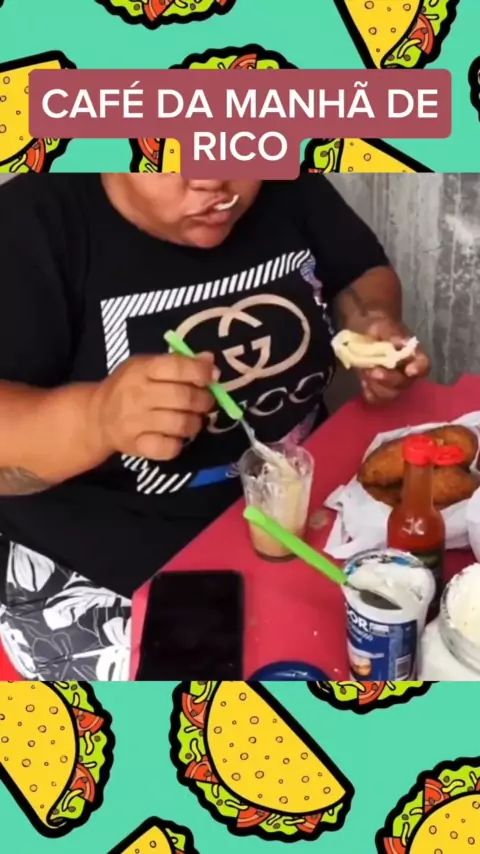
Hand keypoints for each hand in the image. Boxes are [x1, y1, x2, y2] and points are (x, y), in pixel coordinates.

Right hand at [91, 352, 216, 459]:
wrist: (97, 416)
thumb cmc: (129, 387)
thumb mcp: (147, 366)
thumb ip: (178, 363)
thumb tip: (209, 360)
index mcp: (141, 369)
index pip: (176, 367)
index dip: (200, 371)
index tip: (211, 376)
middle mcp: (137, 394)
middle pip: (182, 398)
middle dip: (203, 400)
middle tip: (206, 402)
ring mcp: (135, 422)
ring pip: (180, 424)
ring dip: (195, 423)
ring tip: (193, 419)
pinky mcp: (136, 446)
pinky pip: (168, 449)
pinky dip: (178, 444)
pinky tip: (175, 437)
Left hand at [356, 314, 429, 403]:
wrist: (361, 332)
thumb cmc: (375, 327)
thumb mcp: (381, 325)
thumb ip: (391, 334)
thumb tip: (400, 342)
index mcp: (412, 354)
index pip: (423, 365)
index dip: (419, 369)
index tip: (409, 370)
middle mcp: (406, 371)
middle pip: (404, 384)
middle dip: (388, 379)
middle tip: (372, 370)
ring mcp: (392, 382)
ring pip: (390, 394)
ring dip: (376, 386)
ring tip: (365, 372)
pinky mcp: (377, 388)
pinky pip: (376, 398)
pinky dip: (369, 392)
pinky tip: (364, 382)